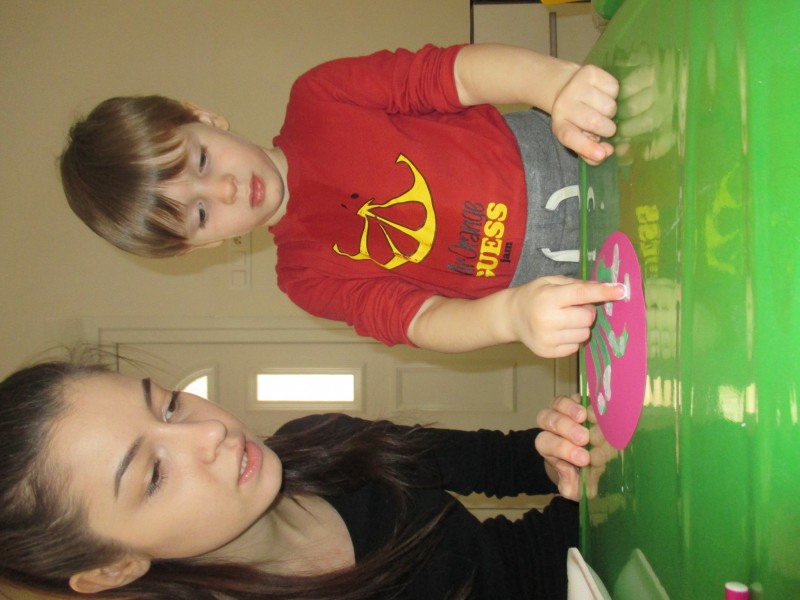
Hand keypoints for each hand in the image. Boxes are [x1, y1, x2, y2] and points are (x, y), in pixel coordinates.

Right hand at [507, 276, 625, 357]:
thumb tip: (606, 289)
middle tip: (573, 307)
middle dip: (586, 311)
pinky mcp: (549, 353)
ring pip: (585, 334)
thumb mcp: (550, 282)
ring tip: (565, 320)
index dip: (603, 292)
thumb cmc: (534, 296)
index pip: (581, 294)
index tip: (621, 290)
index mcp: (548, 298)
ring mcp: (548, 339)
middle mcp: (547, 320)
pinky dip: (573, 338)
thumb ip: (577, 285)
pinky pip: (576, 346)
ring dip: (580, 326)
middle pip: (587, 317)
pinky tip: (559, 331)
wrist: (511, 317)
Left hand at [535, 395, 590, 500]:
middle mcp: (552, 425)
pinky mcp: (579, 401)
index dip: (563, 449)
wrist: (592, 456)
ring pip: (559, 404)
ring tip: (586, 418)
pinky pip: (577, 396)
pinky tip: (595, 409)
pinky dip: (585, 400)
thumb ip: (571, 487)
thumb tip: (569, 480)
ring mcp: (564, 410)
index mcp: (548, 446)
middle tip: (584, 439)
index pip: (546, 443)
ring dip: (571, 409)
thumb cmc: (581, 473)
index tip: (584, 458)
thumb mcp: (577, 486)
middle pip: (549, 420)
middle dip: (566, 429)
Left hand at [550, 64, 618, 164]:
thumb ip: (591, 152)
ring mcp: (575, 86)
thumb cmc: (577, 119)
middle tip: (603, 125)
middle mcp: (564, 105)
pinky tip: (603, 94)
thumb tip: (607, 152)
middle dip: (607, 128)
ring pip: (610, 106)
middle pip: (597, 123)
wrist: (565, 87)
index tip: (602, 154)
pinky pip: (614, 88)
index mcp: (560, 126)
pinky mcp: (589, 71)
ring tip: (601, 108)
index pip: (571, 137)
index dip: (586, 147)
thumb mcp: (579, 138)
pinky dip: (614, 94)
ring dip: (611, 111)